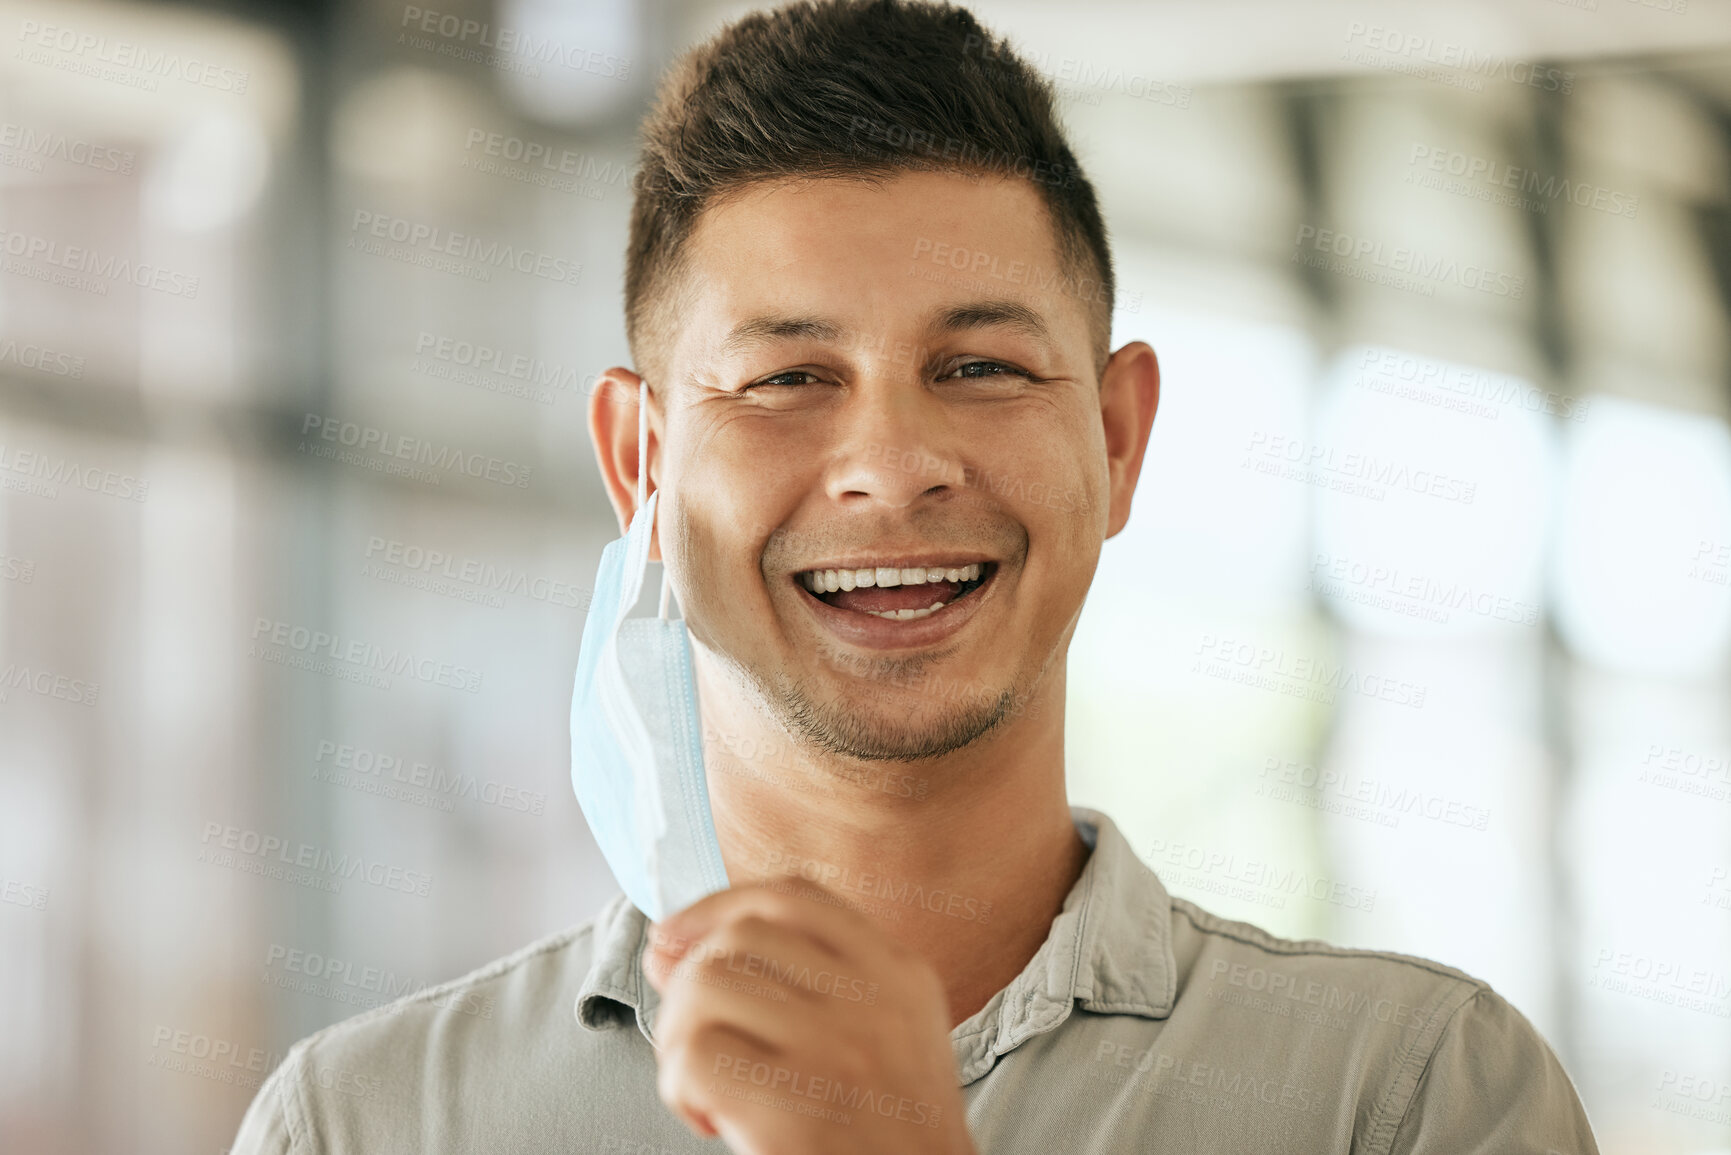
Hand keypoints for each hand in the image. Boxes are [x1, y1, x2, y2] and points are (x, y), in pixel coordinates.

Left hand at [643, 883, 977, 1154]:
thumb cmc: (886, 1130)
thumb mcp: (875, 1036)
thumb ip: (789, 982)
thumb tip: (666, 947)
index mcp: (898, 972)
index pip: (792, 897)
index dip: (717, 906)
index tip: (674, 936)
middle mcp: (872, 999)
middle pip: (739, 936)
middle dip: (690, 982)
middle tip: (695, 1040)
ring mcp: (835, 1050)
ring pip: (706, 986)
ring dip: (678, 1035)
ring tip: (702, 1084)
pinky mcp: (795, 1109)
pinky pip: (696, 1057)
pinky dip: (679, 1087)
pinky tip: (709, 1118)